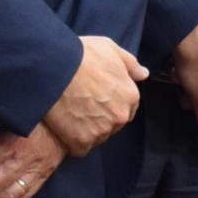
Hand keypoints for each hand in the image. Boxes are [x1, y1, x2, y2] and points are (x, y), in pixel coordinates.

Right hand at [46, 34, 147, 155]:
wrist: (54, 68)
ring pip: (97, 136)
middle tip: (81, 105)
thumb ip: (130, 64)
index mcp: (131, 96)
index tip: (96, 97)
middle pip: (113, 124)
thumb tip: (143, 74)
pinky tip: (64, 127)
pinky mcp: (82, 141)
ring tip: (71, 113)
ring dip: (87, 130)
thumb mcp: (111, 49)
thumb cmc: (82, 55)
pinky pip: (80, 148)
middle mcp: (120, 116)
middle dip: (101, 117)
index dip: (111, 103)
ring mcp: (102, 131)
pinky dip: (73, 141)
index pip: (127, 107)